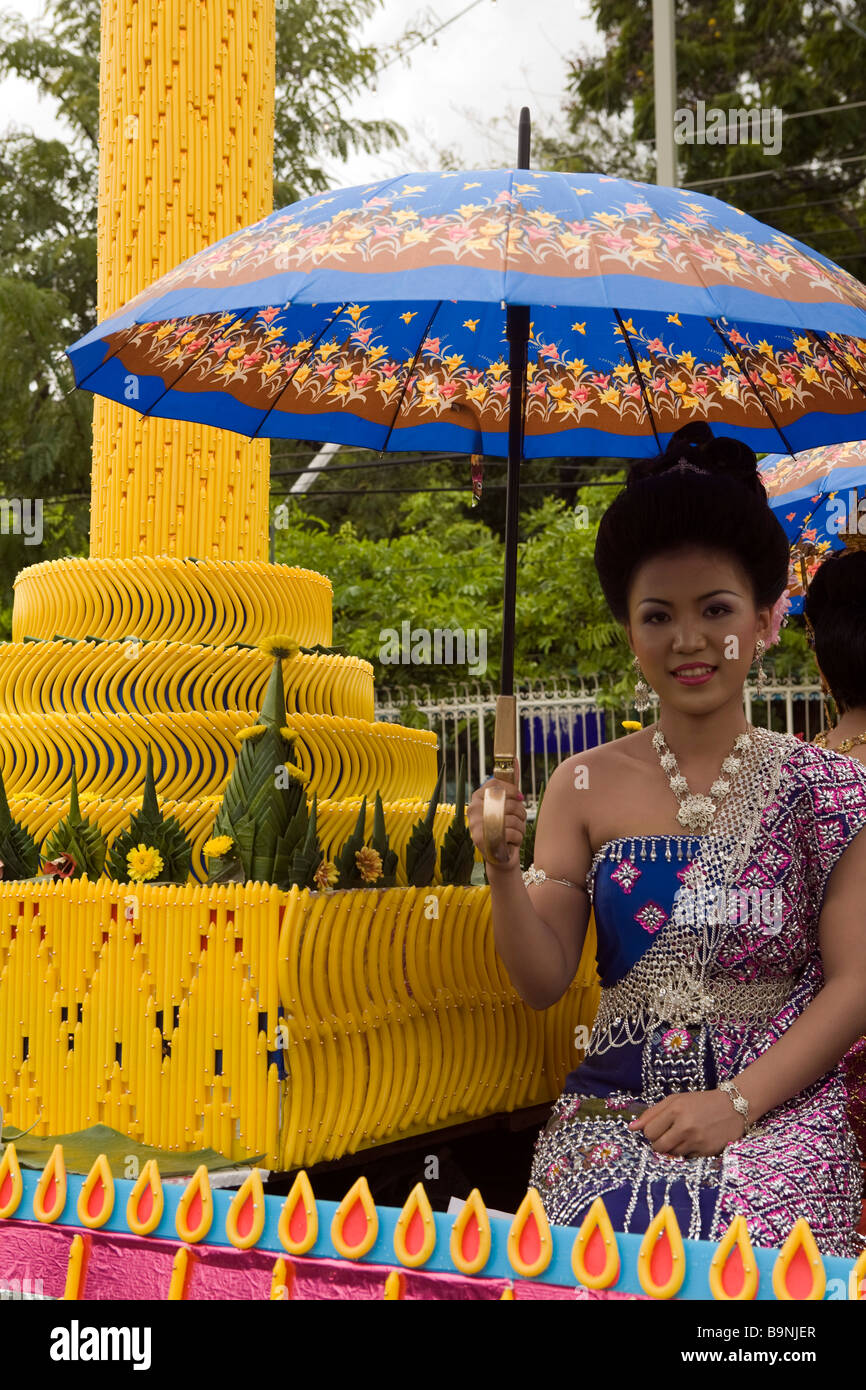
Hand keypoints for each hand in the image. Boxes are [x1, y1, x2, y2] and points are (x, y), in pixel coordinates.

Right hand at [467, 758, 525, 875]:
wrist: (501, 856)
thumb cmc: (505, 827)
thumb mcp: (508, 804)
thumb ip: (510, 784)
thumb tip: (516, 760)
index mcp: (477, 797)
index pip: (496, 785)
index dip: (512, 791)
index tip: (520, 797)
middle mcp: (473, 809)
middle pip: (507, 802)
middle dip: (520, 812)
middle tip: (519, 819)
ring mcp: (475, 824)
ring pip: (511, 818)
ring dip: (520, 826)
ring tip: (515, 832)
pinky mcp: (481, 839)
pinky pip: (511, 832)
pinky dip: (518, 838)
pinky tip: (511, 842)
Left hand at [627, 1089, 745, 1156]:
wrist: (733, 1107)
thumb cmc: (701, 1102)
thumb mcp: (675, 1100)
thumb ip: (652, 1113)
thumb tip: (631, 1128)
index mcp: (675, 1109)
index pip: (649, 1131)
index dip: (650, 1132)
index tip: (658, 1129)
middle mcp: (685, 1126)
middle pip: (658, 1146)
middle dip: (659, 1143)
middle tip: (669, 1134)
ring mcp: (696, 1140)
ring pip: (671, 1154)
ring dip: (673, 1148)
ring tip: (682, 1136)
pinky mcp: (706, 1152)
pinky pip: (686, 1159)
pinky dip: (687, 1153)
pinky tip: (694, 1142)